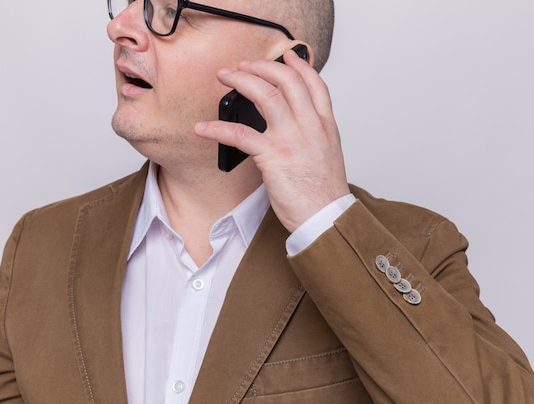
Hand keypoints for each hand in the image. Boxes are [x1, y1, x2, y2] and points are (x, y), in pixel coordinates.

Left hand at [195, 49, 349, 232]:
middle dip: (262, 67)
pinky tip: (204, 128)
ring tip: (225, 77)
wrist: (326, 217)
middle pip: (287, 81)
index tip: (288, 55)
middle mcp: (311, 126)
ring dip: (241, 81)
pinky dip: (218, 128)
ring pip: (266, 95)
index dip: (299, 66)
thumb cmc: (324, 194)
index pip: (315, 84)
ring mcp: (292, 138)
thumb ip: (313, 136)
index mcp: (325, 126)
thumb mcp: (328, 156)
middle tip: (244, 66)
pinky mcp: (273, 155)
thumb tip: (293, 127)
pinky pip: (240, 133)